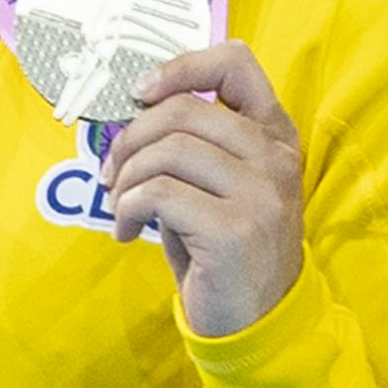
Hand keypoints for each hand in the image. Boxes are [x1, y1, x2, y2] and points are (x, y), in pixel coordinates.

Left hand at [106, 42, 310, 338]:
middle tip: (111, 173)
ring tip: (120, 206)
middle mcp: (275, 158)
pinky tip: (128, 233)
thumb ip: (195, 145)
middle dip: (131, 138)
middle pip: (185, 110)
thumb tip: (131, 113)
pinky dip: (128, 209)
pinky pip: (159, 194)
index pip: (236, 64)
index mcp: (275, 136)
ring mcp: (261, 193)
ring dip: (127, 177)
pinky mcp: (235, 230)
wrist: (257, 322)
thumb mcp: (222, 187)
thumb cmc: (225, 250)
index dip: (180, 67)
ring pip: (168, 150)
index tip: (140, 93)